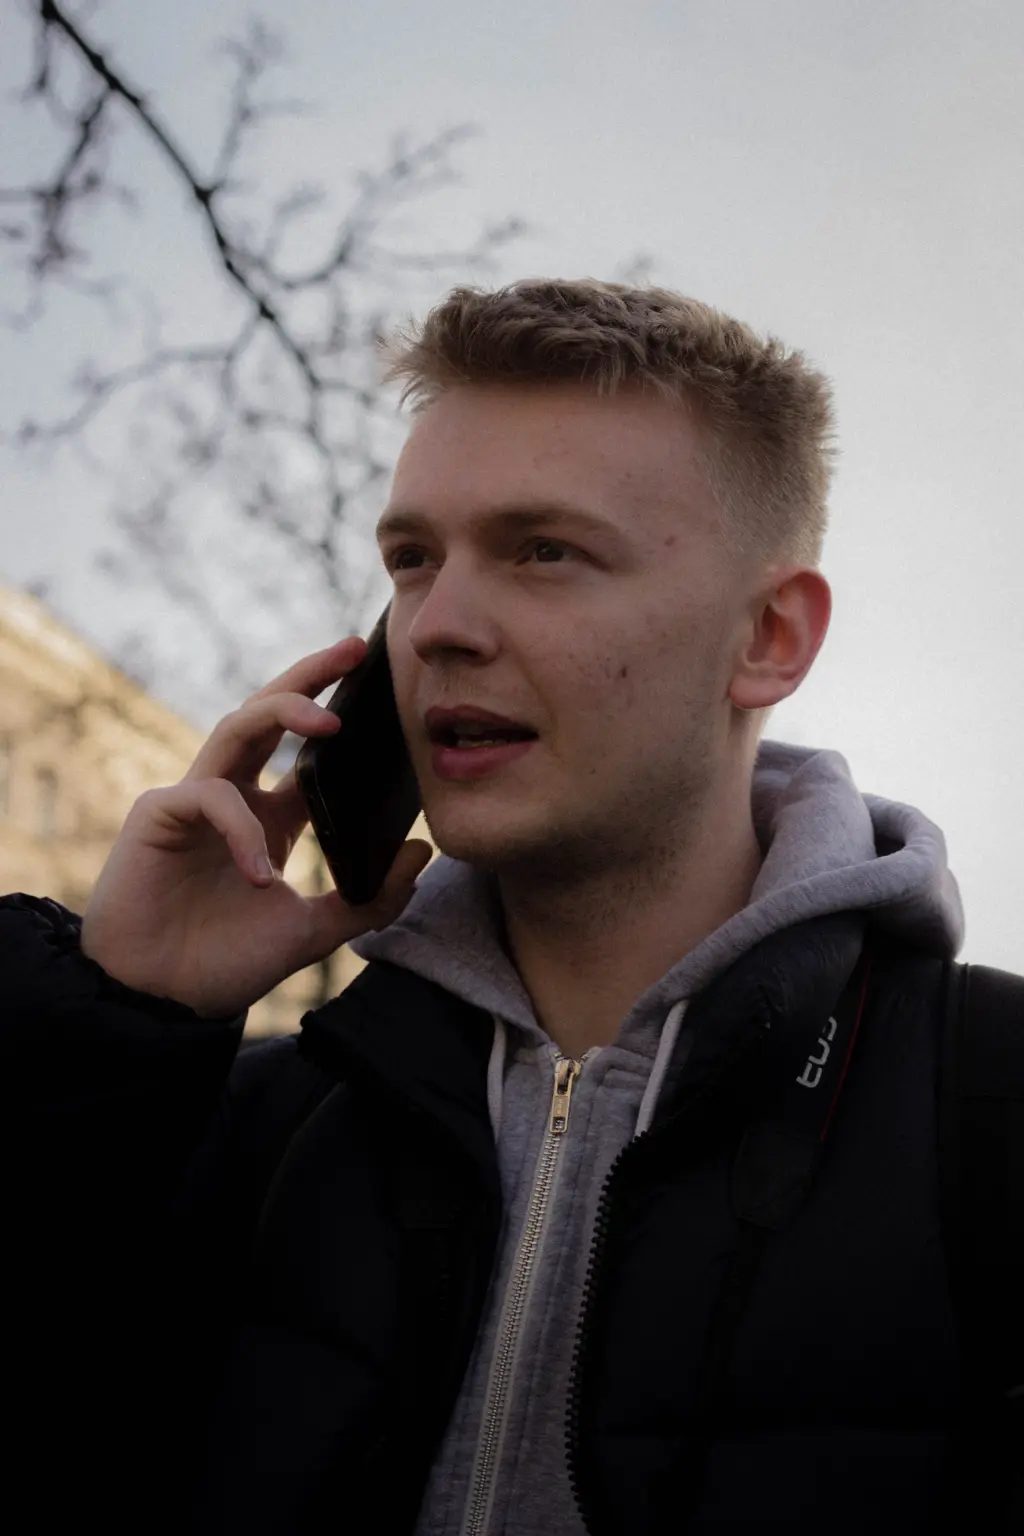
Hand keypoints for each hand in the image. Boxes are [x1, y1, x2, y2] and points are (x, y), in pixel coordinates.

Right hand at [80, 637, 431, 1018]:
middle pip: (268, 712)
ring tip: (329, 722)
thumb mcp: (313, 931)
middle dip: (310, 675)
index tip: (384, 691)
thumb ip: (369, 898)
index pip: (306, 751)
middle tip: (356, 648)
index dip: (338, 716)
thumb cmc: (223, 964)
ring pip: (237, 725)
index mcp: (268, 817)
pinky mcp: (157, 815)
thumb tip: (423, 850)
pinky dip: (242, 830)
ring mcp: (192, 800)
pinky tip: (261, 874)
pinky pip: (209, 796)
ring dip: (283, 712)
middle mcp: (232, 797)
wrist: (159, 1004)